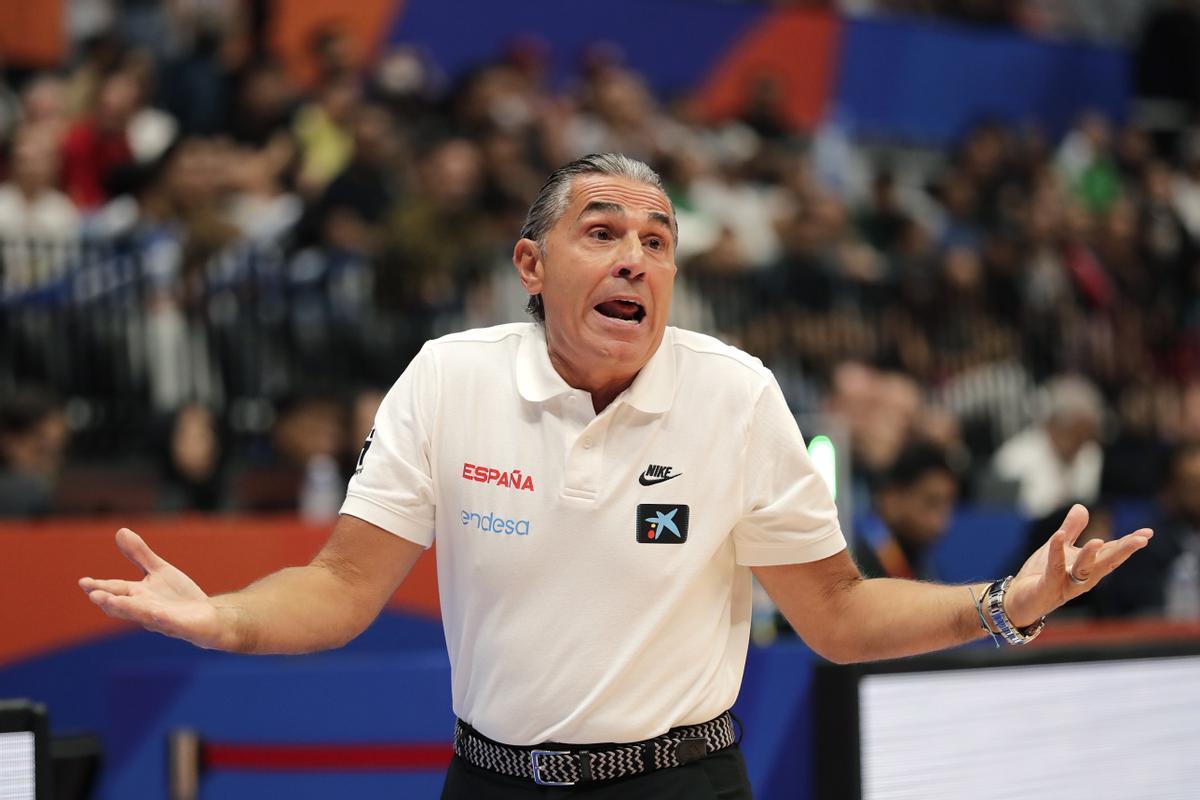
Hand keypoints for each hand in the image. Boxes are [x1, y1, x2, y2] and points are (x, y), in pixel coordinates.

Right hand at [79, 528, 229, 649]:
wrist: (208, 616)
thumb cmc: (178, 596)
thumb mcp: (159, 571)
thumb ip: (139, 555)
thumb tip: (120, 531)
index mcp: (138, 595)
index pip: (115, 589)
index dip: (99, 586)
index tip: (83, 581)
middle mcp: (146, 609)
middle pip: (124, 605)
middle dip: (108, 600)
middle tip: (93, 594)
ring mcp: (162, 620)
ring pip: (142, 615)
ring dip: (127, 609)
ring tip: (110, 601)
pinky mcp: (181, 626)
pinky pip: (170, 623)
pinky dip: (163, 619)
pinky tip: (157, 613)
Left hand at [1004, 504, 1152, 626]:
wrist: (1019, 600)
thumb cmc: (1042, 575)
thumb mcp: (1058, 548)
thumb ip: (1071, 530)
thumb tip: (1082, 507)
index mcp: (1088, 568)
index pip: (1111, 554)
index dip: (1128, 544)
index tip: (1147, 533)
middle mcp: (1081, 579)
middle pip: (1105, 563)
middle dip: (1123, 551)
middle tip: (1141, 540)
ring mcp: (1065, 585)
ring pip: (1083, 570)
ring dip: (1090, 556)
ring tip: (1099, 540)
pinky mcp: (1047, 587)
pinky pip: (1054, 569)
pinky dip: (1056, 553)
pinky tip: (1058, 537)